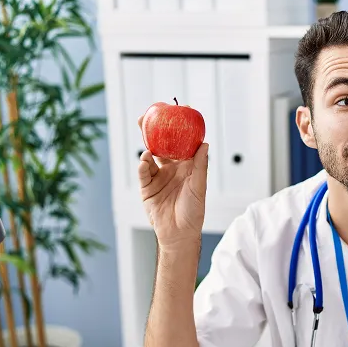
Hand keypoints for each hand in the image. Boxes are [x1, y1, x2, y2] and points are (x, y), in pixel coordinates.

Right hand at [137, 114, 208, 252]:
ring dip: (147, 148)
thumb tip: (204, 144)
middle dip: (153, 131)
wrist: (179, 235)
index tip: (176, 111)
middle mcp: (172, 169)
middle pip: (161, 145)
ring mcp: (158, 177)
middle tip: (147, 117)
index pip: (181, 143)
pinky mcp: (147, 188)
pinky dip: (143, 165)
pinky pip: (143, 173)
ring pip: (150, 156)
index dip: (178, 128)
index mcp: (187, 167)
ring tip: (148, 145)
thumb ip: (200, 166)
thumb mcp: (199, 187)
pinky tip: (145, 161)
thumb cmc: (194, 212)